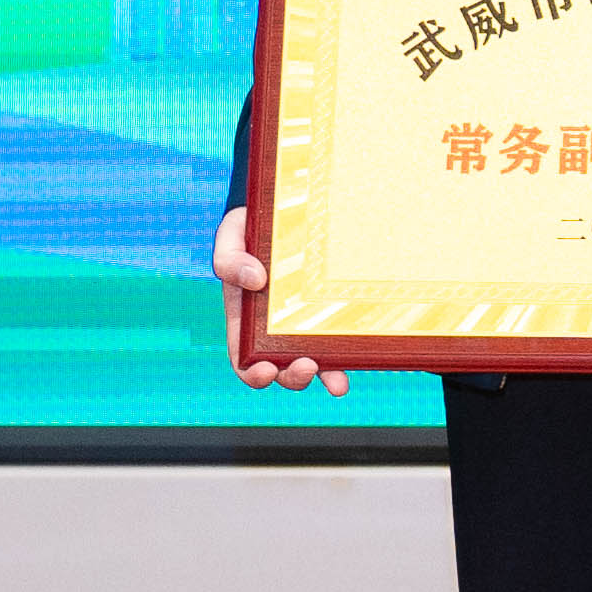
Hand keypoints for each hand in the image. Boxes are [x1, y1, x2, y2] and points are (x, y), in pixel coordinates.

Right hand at [212, 204, 341, 393]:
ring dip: (325, 376)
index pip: (245, 360)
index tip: (266, 369)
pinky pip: (341, 336)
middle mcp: (275, 328)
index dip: (254, 373)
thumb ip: (230, 259)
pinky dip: (349, 353)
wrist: (283, 210)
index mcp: (246, 319)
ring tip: (336, 382)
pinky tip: (360, 358)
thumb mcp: (231, 237)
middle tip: (306, 367)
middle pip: (282, 369)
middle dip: (293, 378)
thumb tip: (255, 280)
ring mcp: (306, 322)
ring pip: (316, 361)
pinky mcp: (331, 310)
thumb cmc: (250, 227)